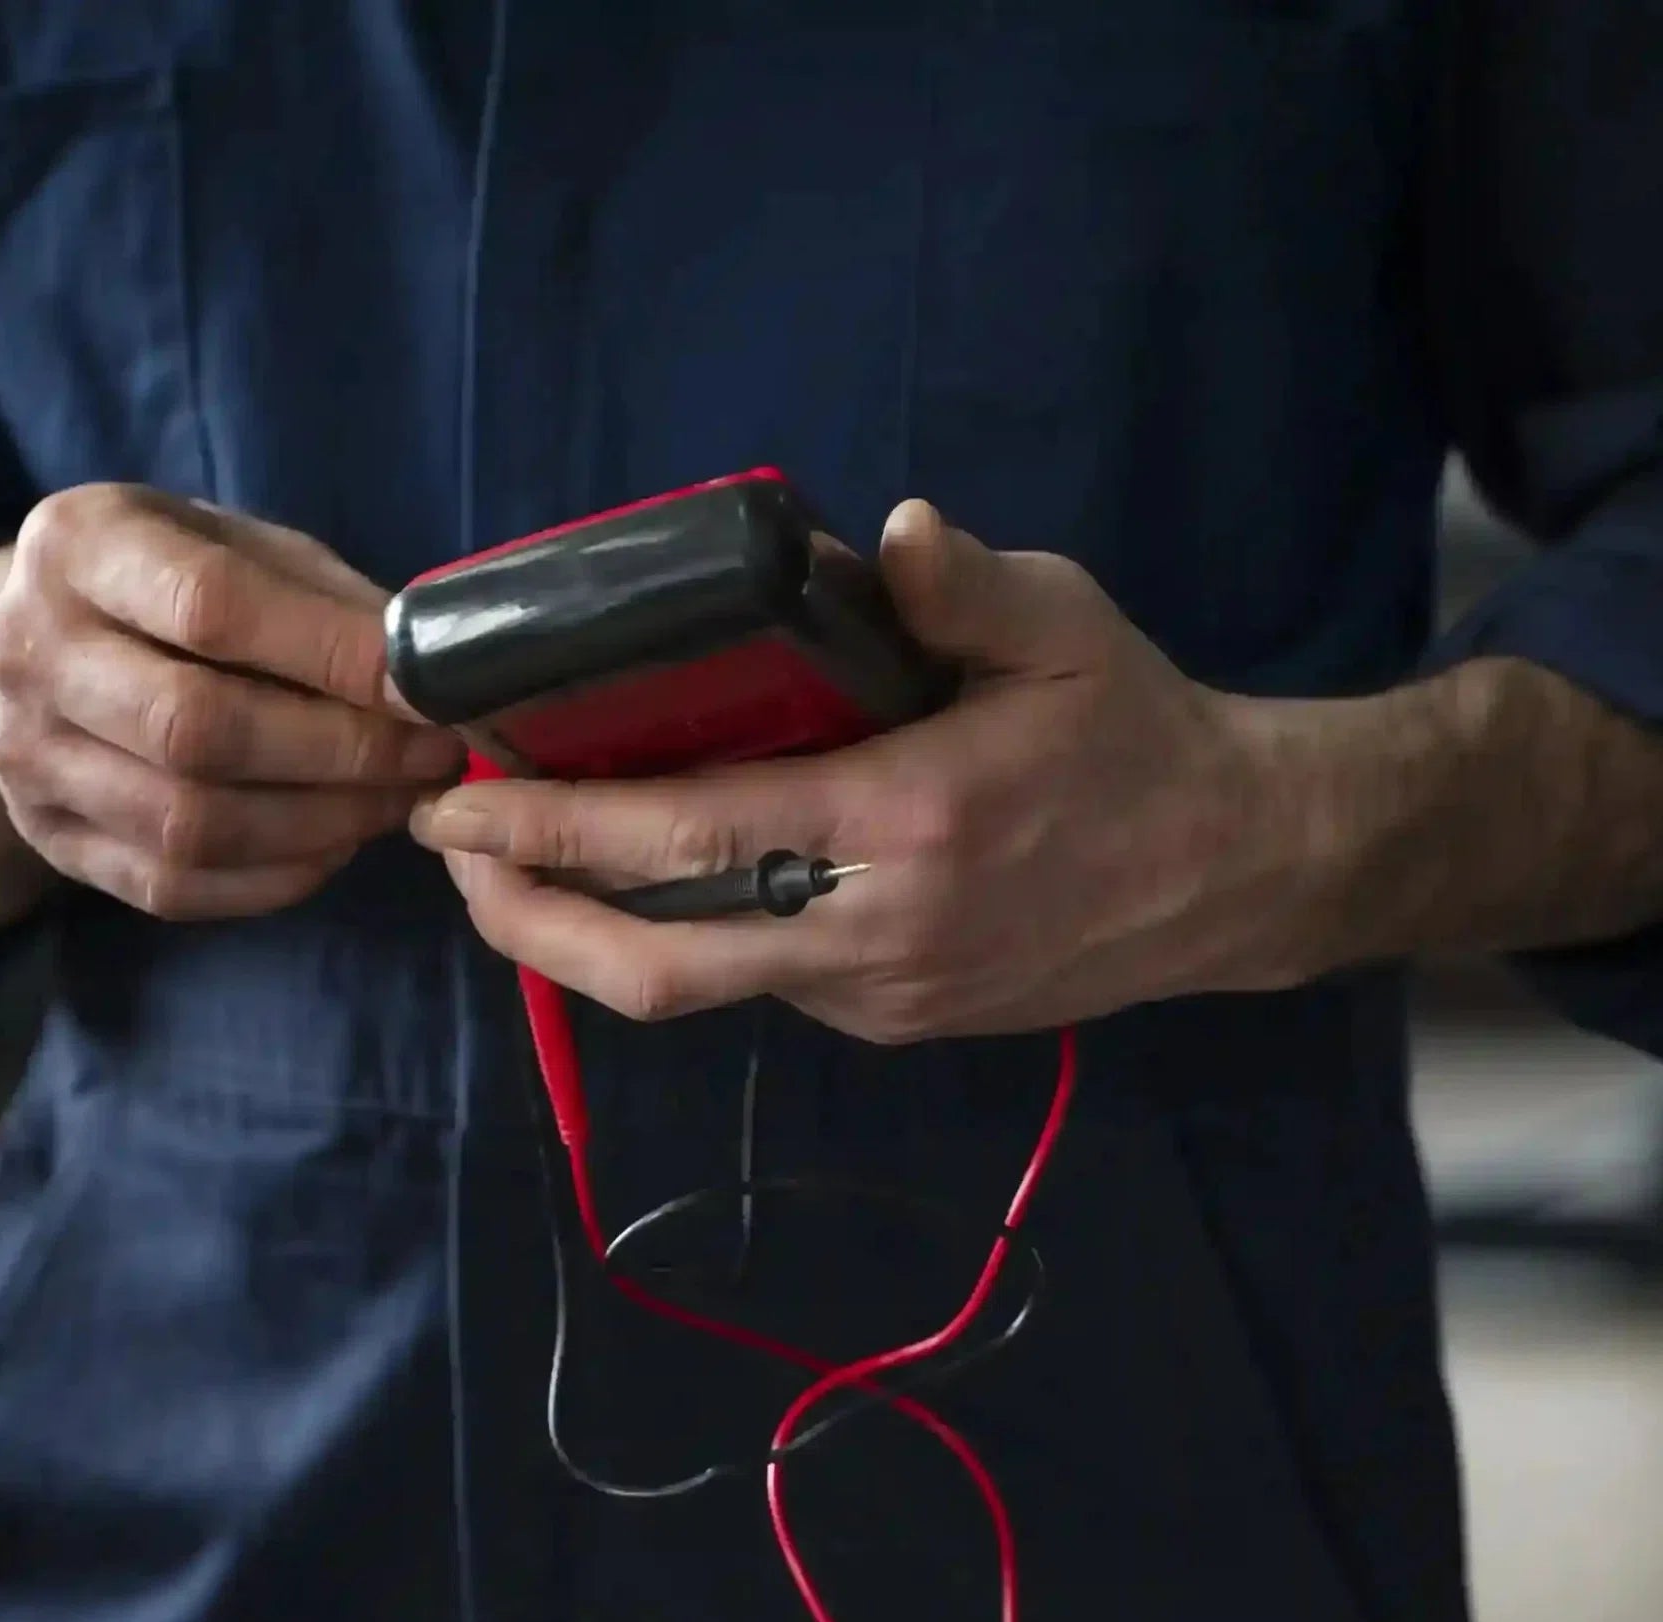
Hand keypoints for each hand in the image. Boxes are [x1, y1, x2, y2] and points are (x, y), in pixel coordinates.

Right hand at [0, 485, 462, 918]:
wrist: (32, 645)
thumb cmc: (164, 583)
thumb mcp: (234, 546)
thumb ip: (324, 599)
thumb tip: (434, 673)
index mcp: (78, 546)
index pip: (212, 609)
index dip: (335, 657)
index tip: (430, 690)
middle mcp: (28, 652)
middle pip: (197, 731)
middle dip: (342, 754)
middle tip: (433, 758)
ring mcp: (26, 758)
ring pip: (190, 824)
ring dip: (322, 823)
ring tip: (398, 802)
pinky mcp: (50, 839)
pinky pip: (176, 884)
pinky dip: (278, 876)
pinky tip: (336, 843)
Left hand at [410, 501, 1308, 1041]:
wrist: (1234, 873)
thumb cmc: (1139, 734)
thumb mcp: (1070, 625)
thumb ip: (966, 585)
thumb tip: (885, 533)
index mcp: (907, 820)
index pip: (687, 836)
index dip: (555, 828)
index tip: (459, 803)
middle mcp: (875, 931)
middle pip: (655, 962)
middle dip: (527, 919)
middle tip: (454, 854)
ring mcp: (878, 993)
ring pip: (693, 990)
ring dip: (584, 940)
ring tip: (516, 872)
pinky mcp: (889, 1022)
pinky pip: (755, 986)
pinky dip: (677, 938)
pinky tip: (645, 881)